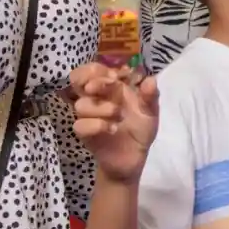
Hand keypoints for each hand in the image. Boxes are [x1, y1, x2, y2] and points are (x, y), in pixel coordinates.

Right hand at [71, 63, 159, 183]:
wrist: (133, 158)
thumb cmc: (140, 130)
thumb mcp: (150, 112)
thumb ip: (150, 96)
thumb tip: (151, 80)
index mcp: (111, 88)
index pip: (94, 69)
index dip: (100, 69)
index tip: (116, 76)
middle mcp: (96, 98)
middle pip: (78, 79)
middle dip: (94, 81)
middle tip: (110, 86)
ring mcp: (89, 116)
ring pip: (81, 104)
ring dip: (101, 107)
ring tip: (118, 115)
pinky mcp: (85, 133)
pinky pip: (80, 125)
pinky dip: (96, 125)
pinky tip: (112, 129)